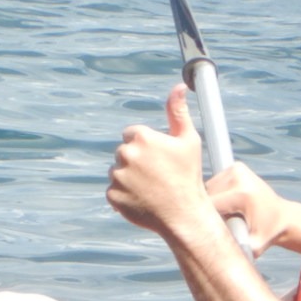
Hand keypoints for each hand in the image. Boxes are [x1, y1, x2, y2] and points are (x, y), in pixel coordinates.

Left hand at [107, 83, 209, 234]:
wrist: (183, 214)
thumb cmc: (188, 175)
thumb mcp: (188, 140)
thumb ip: (178, 112)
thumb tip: (179, 87)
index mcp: (141, 137)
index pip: (133, 134)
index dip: (147, 147)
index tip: (160, 159)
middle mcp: (125, 154)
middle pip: (124, 152)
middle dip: (137, 161)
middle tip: (157, 175)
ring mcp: (117, 176)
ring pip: (118, 171)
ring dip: (129, 177)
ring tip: (151, 188)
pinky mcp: (111, 195)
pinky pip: (114, 190)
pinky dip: (124, 194)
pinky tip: (142, 199)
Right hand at [207, 162, 290, 253]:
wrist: (283, 218)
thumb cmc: (267, 235)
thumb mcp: (252, 247)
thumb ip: (234, 250)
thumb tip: (215, 257)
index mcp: (242, 194)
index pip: (208, 205)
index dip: (203, 220)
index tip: (205, 231)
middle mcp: (239, 176)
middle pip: (205, 195)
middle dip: (206, 211)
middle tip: (219, 224)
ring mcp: (237, 169)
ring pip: (207, 188)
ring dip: (209, 203)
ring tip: (225, 215)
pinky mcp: (235, 168)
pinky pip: (214, 183)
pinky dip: (215, 195)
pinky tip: (227, 205)